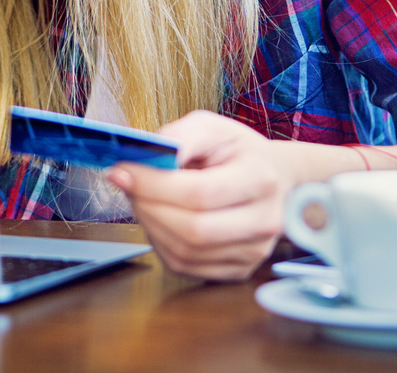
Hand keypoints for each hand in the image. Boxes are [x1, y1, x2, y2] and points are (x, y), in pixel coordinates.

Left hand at [106, 111, 290, 280]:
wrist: (274, 179)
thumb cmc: (238, 152)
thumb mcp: (212, 127)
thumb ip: (180, 136)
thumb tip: (144, 156)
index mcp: (260, 178)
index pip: (200, 192)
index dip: (154, 185)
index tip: (122, 171)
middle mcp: (264, 220)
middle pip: (193, 228)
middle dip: (147, 207)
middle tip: (127, 185)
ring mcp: (254, 251)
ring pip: (186, 252)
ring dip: (150, 225)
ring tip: (143, 199)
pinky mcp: (239, 269)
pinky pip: (186, 266)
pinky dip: (162, 244)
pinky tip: (160, 219)